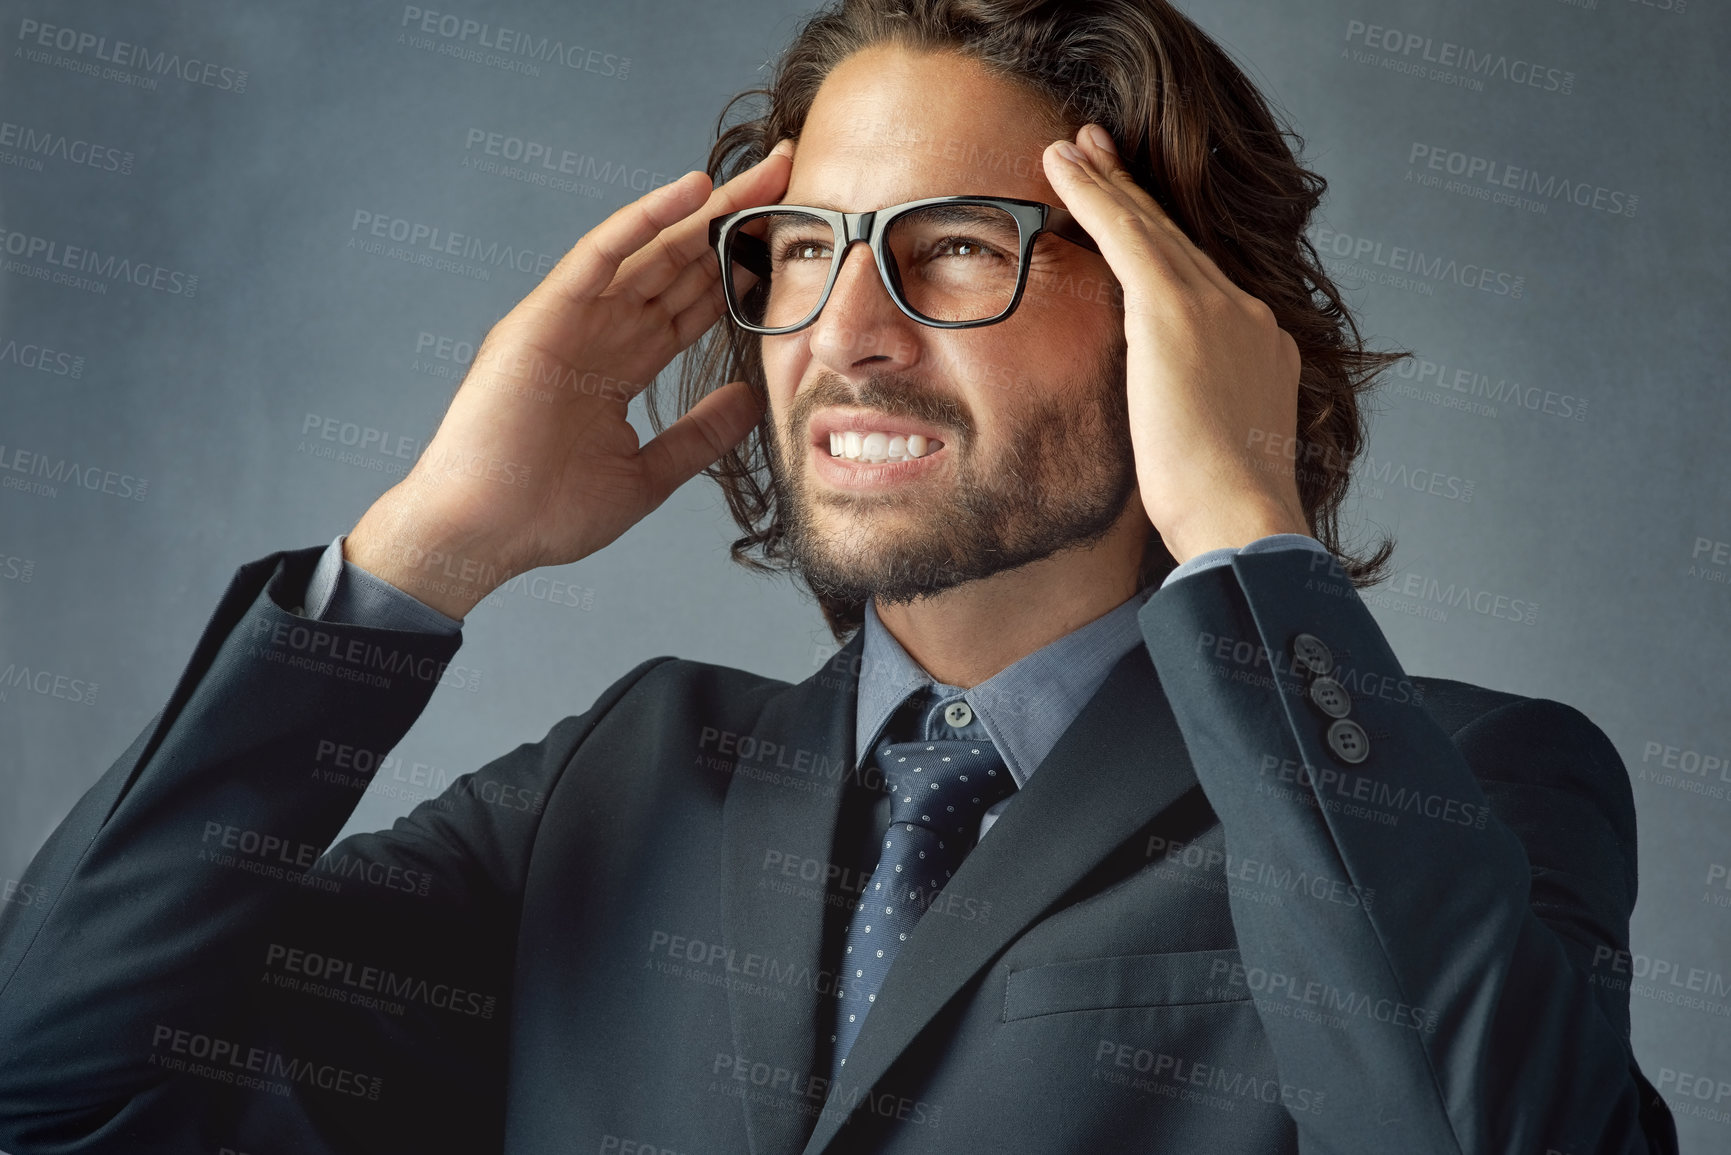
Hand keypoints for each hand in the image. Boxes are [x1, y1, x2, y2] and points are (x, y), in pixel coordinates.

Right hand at [347, 141, 795, 617]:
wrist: (481, 534)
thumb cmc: (546, 514)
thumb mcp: (647, 475)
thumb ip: (698, 434)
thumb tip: (753, 397)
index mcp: (619, 366)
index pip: (690, 306)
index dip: (739, 272)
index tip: (789, 244)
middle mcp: (597, 332)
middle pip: (679, 266)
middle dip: (734, 224)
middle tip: (790, 178)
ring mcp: (570, 319)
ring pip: (650, 249)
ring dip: (705, 209)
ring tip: (763, 173)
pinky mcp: (544, 316)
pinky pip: (600, 255)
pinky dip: (644, 218)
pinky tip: (695, 188)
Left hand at [1041, 124, 1308, 564]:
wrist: (1242, 519)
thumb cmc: (1219, 513)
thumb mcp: (1211, 453)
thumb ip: (1190, 421)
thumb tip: (1162, 432)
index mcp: (1260, 351)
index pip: (1201, 284)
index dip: (1162, 245)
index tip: (1135, 219)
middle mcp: (1247, 317)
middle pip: (1179, 243)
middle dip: (1135, 195)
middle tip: (1099, 151)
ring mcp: (1218, 309)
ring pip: (1152, 229)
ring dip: (1107, 183)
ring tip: (1070, 148)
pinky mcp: (1175, 311)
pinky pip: (1128, 237)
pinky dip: (1094, 197)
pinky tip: (1063, 167)